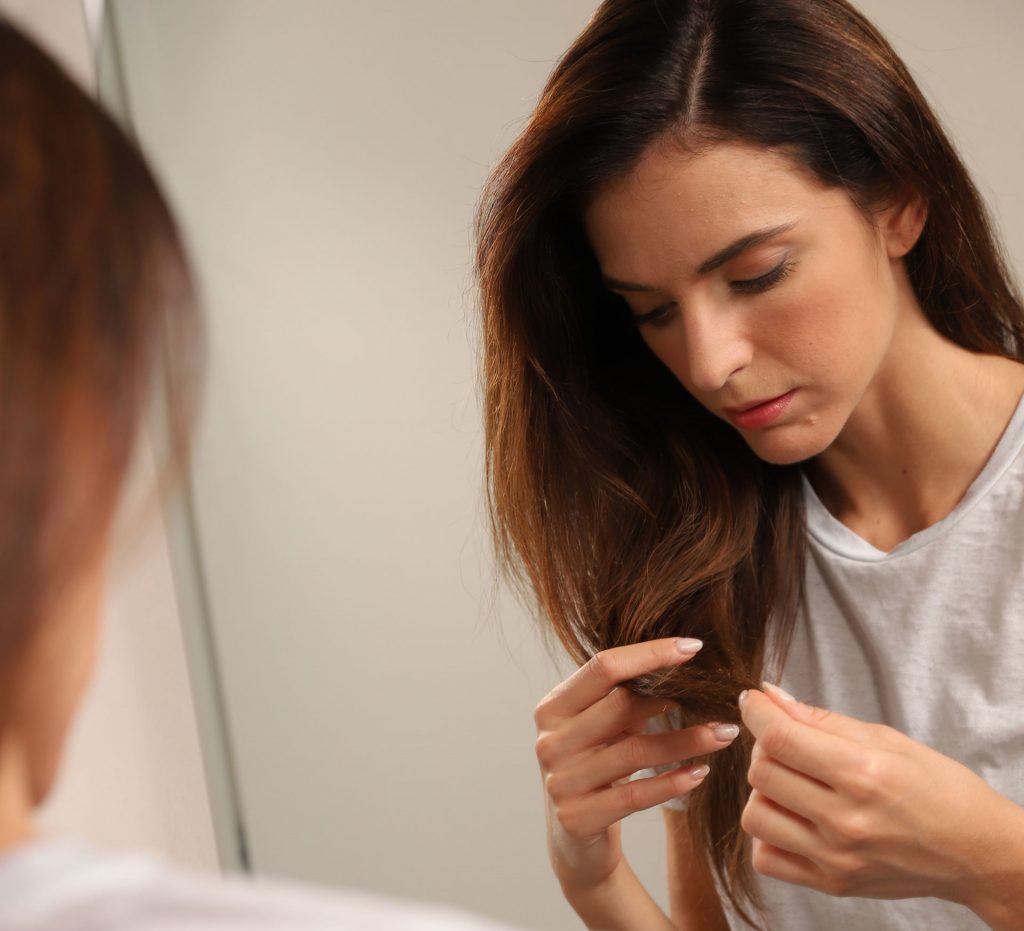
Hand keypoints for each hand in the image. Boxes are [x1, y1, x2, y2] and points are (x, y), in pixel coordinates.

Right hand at [533, 637, 738, 892]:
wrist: (575, 840)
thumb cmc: (595, 767)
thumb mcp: (601, 727)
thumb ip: (624, 695)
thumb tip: (681, 656)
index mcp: (553, 707)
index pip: (603, 666)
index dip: (650, 654)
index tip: (693, 648)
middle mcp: (550, 740)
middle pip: (620, 705)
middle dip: (673, 695)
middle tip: (716, 693)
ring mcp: (560, 781)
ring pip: (635, 751)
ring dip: (687, 740)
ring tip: (725, 732)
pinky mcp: (578, 818)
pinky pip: (634, 795)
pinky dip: (671, 781)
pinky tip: (701, 772)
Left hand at [737, 684, 1020, 907]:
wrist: (977, 853)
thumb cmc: (939, 789)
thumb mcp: (886, 739)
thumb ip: (820, 719)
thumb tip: (769, 696)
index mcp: (864, 774)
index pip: (779, 738)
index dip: (755, 711)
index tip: (752, 700)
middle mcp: (846, 820)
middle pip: (761, 773)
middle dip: (765, 747)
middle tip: (788, 744)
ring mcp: (836, 858)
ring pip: (755, 816)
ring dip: (765, 793)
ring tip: (794, 785)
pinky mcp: (832, 884)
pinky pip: (766, 858)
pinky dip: (770, 835)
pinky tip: (795, 820)